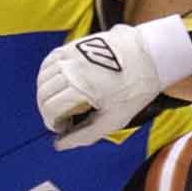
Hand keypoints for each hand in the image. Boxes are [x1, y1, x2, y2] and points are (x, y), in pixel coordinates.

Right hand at [37, 23, 167, 149]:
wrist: (149, 58)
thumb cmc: (133, 91)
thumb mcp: (113, 120)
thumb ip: (84, 135)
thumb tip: (60, 145)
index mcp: (81, 87)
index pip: (50, 108)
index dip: (52, 123)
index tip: (62, 128)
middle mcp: (72, 68)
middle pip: (43, 94)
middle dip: (47, 111)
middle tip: (61, 119)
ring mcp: (71, 54)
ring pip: (43, 78)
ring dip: (45, 94)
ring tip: (60, 103)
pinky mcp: (73, 45)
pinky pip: (49, 62)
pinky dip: (47, 76)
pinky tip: (58, 85)